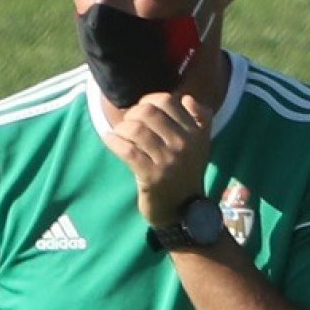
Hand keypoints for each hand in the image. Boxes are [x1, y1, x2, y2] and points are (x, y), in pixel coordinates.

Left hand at [103, 92, 213, 225]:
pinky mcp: (151, 176)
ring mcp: (168, 161)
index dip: (148, 101)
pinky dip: (113, 141)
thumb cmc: (185, 173)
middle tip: (128, 124)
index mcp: (196, 132)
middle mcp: (185, 144)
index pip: (167, 101)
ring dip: (121, 128)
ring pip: (136, 129)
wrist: (182, 211)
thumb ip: (200, 119)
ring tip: (119, 133)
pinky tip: (109, 139)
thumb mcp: (201, 145)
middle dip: (132, 114)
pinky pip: (127, 150)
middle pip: (148, 112)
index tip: (141, 112)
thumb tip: (188, 98)